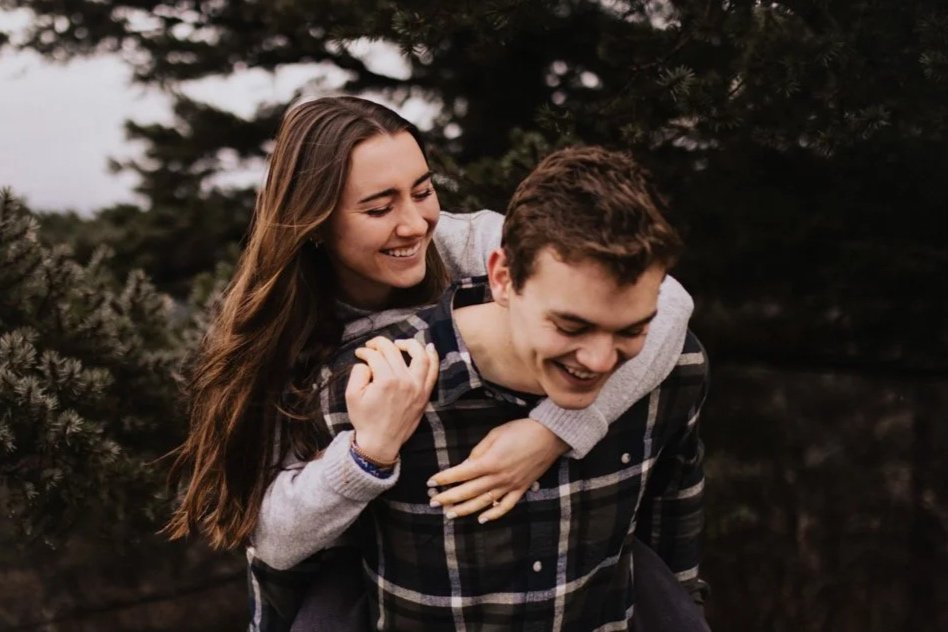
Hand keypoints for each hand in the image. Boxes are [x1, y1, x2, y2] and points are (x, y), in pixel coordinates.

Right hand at [346, 337, 438, 462]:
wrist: (380, 443)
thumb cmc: (365, 420)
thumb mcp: (352, 395)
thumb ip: (358, 372)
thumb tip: (367, 361)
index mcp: (386, 381)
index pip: (376, 356)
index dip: (365, 351)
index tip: (360, 353)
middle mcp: (405, 381)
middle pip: (394, 352)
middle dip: (380, 344)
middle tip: (372, 346)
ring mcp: (418, 387)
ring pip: (419, 356)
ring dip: (409, 344)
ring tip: (399, 342)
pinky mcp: (424, 394)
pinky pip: (433, 372)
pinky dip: (433, 357)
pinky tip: (428, 347)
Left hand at [427, 418, 568, 522]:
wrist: (550, 435)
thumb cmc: (521, 430)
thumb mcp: (495, 434)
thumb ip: (478, 451)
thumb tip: (466, 465)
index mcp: (490, 462)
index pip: (461, 473)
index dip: (444, 478)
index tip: (431, 482)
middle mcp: (498, 477)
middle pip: (468, 491)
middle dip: (449, 497)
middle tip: (433, 503)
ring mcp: (511, 485)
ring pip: (484, 502)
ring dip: (465, 509)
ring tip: (450, 514)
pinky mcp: (521, 488)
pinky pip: (506, 506)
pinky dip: (494, 514)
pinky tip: (482, 519)